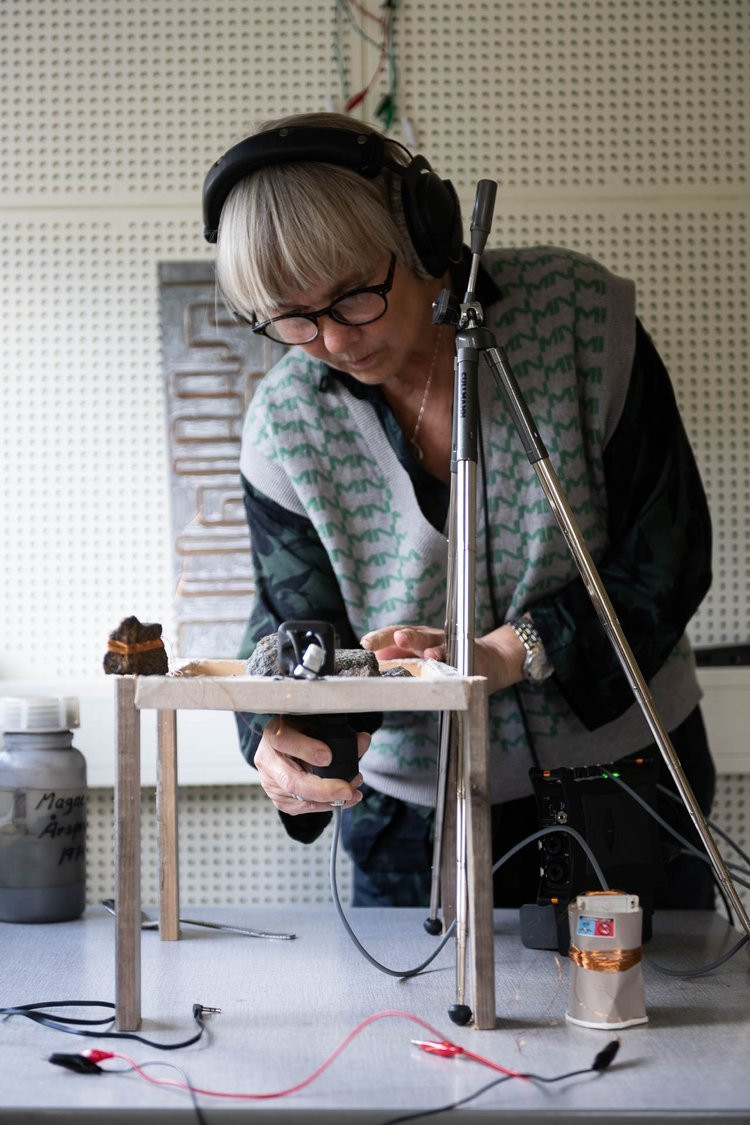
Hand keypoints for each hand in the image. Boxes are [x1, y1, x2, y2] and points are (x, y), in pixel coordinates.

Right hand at [254, 717, 369, 815]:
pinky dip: (324, 806)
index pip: (284, 740)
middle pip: (291, 780)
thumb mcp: (316, 725)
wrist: (283, 744)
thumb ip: (339, 733)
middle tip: (347, 790)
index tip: (328, 758)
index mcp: (274, 734)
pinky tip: (341, 800)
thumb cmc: (300, 732)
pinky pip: (302, 808)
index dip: (306, 750)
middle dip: (323, 789)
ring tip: (352, 793)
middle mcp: (267, 760)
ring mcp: (270, 782)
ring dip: (329, 800)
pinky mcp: (278, 799)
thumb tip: (363, 741)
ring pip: (298, 799)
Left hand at [361, 623, 526, 693]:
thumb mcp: (422, 656)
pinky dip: (444, 655)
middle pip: (412, 634)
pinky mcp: (466, 654)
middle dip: (397, 636)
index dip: (381, 637)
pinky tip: (435, 657)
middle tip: (382, 639)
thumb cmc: (451, 658)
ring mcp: (449, 645)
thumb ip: (401, 656)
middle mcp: (432, 638)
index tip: (365, 643)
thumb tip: (377, 656)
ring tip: (406, 642)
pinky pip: (453, 655)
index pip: (396, 634)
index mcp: (418, 638)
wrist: (490, 660)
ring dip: (419, 641)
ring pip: (431, 641)